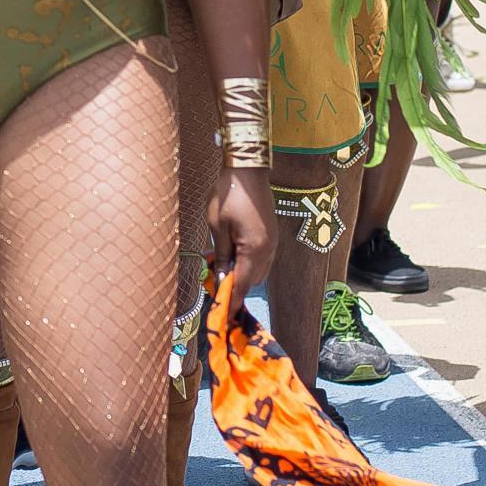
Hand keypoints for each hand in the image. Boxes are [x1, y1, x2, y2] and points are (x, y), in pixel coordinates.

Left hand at [208, 165, 277, 294]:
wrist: (248, 171)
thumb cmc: (228, 196)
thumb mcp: (218, 227)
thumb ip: (221, 255)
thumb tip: (222, 277)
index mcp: (254, 250)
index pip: (243, 284)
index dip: (231, 300)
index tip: (222, 315)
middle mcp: (268, 250)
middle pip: (253, 281)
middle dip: (234, 286)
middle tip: (212, 282)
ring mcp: (272, 243)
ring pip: (258, 271)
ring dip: (240, 273)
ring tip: (217, 265)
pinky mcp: (271, 236)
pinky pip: (260, 258)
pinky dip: (246, 262)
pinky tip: (229, 253)